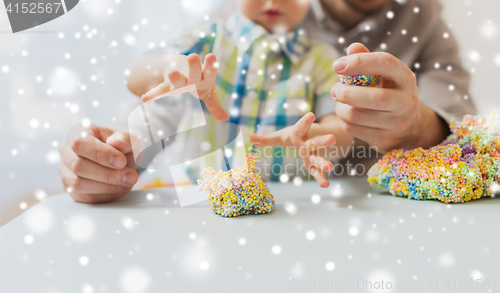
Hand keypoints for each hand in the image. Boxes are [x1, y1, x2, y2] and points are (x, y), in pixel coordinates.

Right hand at [58, 124, 138, 202]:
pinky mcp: (71, 188)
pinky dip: (105, 195)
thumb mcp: (129, 139)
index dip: (100, 154)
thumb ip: (124, 140)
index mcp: (78, 132)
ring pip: (79, 184)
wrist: (123, 161)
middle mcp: (66, 151)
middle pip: (78, 166)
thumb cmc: (123, 147)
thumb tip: (116, 143)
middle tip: (131, 176)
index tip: (121, 162)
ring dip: (107, 186)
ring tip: (128, 181)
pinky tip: (120, 188)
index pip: (80, 143)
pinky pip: (84, 197)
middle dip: (108, 174)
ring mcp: (66, 171)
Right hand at [141, 53, 229, 120]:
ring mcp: (178, 80)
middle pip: (194, 72)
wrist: (176, 66)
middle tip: (192, 56)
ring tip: (172, 73)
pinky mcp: (167, 86)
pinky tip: (146, 99)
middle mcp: (191, 77)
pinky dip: (153, 95)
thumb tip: (226, 118)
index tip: (211, 55)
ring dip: (175, 77)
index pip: (210, 73)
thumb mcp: (207, 93)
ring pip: (178, 79)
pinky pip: (160, 91)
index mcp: (204, 79)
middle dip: (194, 66)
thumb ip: (215, 106)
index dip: (211, 66)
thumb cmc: (197, 81)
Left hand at [249, 113, 335, 187]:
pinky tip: (325, 185)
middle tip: (331, 139)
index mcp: (299, 134)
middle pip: (314, 142)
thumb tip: (250, 138)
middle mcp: (308, 143)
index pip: (301, 127)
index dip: (305, 121)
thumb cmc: (294, 136)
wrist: (314, 137)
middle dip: (322, 141)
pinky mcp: (314, 164)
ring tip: (330, 168)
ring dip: (323, 162)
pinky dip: (320, 178)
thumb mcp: (281, 136)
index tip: (311, 114)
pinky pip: (316, 172)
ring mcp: (313, 154)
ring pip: (318, 158)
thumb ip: (266, 139)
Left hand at [331, 43, 446, 151]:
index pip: (385, 63)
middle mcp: (406, 102)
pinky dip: (344, 121)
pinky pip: (353, 129)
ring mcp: (397, 123)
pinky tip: (348, 116)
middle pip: (375, 97)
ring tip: (339, 103)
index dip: (359, 62)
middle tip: (333, 90)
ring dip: (340, 108)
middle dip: (346, 93)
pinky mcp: (385, 140)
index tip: (337, 65)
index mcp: (406, 78)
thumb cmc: (389, 92)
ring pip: (357, 116)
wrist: (408, 125)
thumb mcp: (384, 74)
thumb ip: (367, 59)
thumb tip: (352, 47)